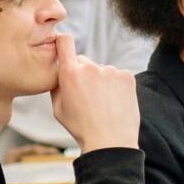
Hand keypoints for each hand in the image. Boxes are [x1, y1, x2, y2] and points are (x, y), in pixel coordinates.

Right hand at [48, 37, 139, 153]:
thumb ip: (57, 85)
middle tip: (86, 96)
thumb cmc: (80, 127)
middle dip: (82, 73)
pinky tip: (114, 102)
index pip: (65, 42)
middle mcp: (91, 67)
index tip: (63, 44)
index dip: (63, 41)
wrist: (110, 141)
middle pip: (83, 61)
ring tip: (102, 104)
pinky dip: (116, 85)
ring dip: (101, 81)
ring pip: (102, 70)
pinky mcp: (127, 76)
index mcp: (70, 73)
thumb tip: (59, 70)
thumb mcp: (58, 108)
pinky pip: (117, 76)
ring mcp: (111, 70)